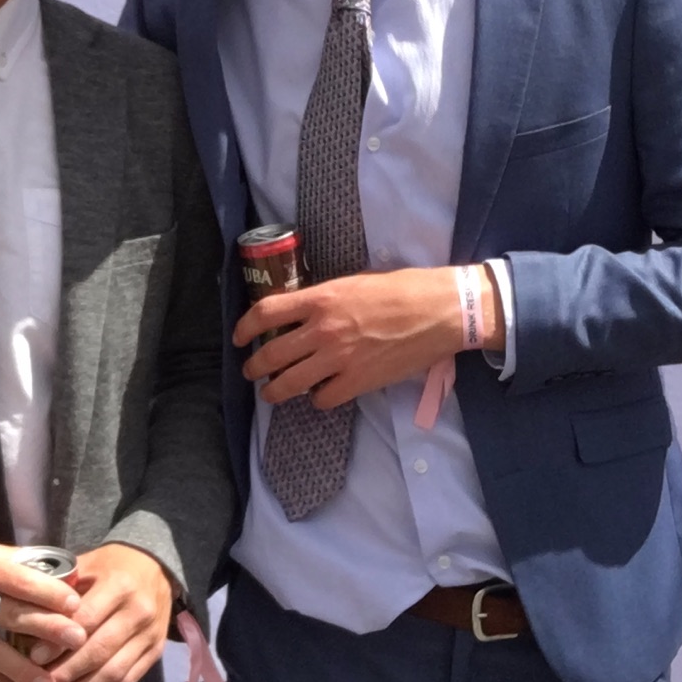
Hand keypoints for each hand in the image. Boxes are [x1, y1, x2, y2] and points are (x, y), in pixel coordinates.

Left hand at [38, 543, 175, 681]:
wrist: (156, 567)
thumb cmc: (112, 566)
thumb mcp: (87, 565)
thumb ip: (61, 591)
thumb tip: (28, 622)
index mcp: (119, 585)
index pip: (86, 619)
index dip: (59, 642)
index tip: (34, 659)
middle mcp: (139, 612)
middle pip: (100, 651)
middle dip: (68, 674)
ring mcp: (150, 635)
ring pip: (115, 672)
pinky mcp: (156, 652)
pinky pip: (128, 681)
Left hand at [234, 266, 503, 408]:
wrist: (441, 311)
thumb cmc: (404, 290)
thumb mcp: (356, 282)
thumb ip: (326, 299)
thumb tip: (304, 312)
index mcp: (322, 299)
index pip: (266, 313)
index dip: (245, 327)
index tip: (239, 337)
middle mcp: (323, 330)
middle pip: (271, 355)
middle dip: (254, 368)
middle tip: (251, 372)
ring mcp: (339, 359)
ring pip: (289, 384)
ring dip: (274, 392)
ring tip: (272, 393)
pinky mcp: (358, 382)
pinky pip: (322, 399)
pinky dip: (317, 399)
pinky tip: (319, 395)